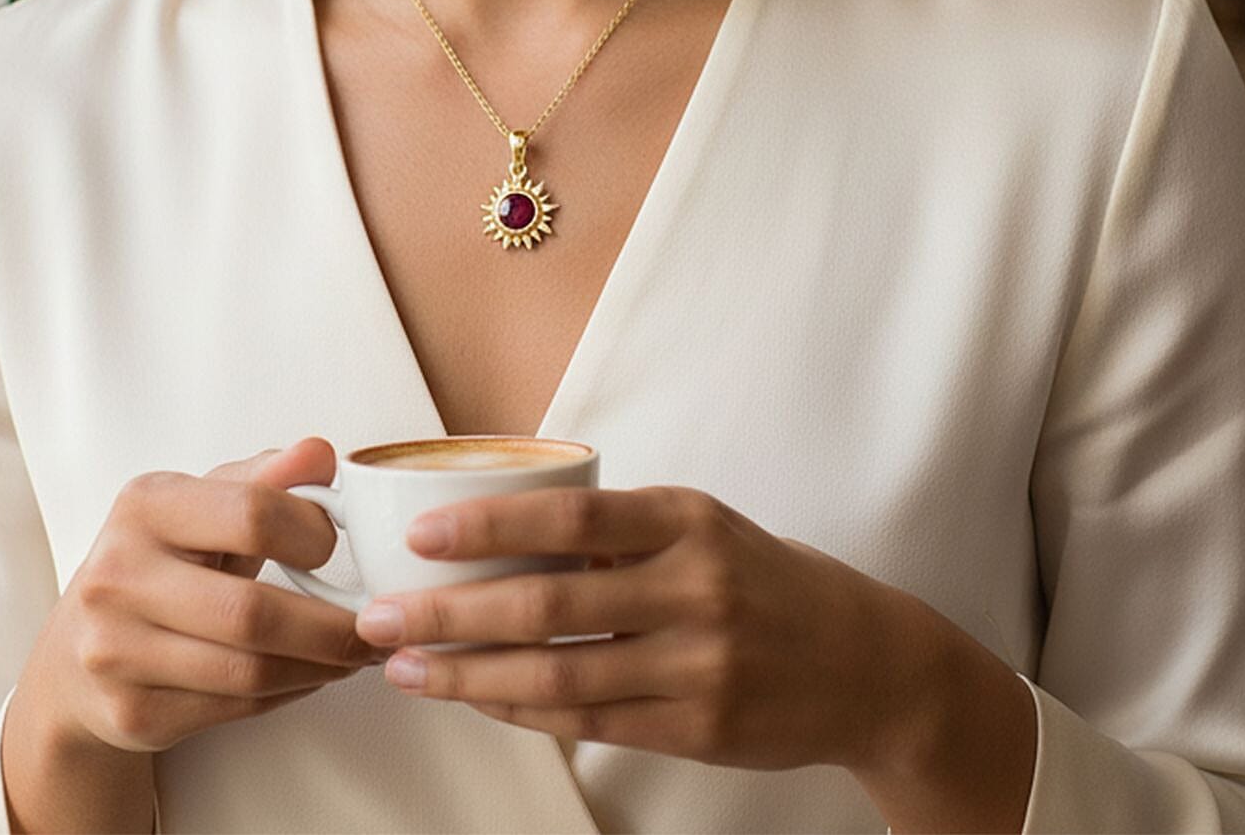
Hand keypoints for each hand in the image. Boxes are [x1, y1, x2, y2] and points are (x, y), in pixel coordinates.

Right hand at [18, 437, 390, 755]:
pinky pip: (235, 708)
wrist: (77, 652)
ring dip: (321, 666)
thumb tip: (321, 454)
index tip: (334, 544)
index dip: (312, 531)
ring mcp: (115, 652)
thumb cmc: (162, 562)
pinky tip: (310, 674)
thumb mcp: (204, 504)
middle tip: (377, 622)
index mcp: (144, 506)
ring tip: (355, 651)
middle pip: (253, 611)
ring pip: (249, 671)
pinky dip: (289, 692)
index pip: (253, 513)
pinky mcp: (130, 714)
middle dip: (333, 625)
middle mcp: (118, 576)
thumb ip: (265, 476)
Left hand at [350, 485, 914, 771]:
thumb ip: (617, 530)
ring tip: (406, 670)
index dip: (490, 526)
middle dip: (450, 612)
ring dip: (470, 675)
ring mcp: (699, 664)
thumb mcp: (701, 526)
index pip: (573, 515)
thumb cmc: (761, 578)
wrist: (863, 661)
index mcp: (687, 519)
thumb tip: (505, 530)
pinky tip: (478, 700)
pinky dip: (523, 711)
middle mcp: (694, 587)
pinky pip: (589, 721)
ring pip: (558, 673)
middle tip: (381, 617)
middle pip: (549, 602)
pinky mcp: (698, 728)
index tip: (422, 536)